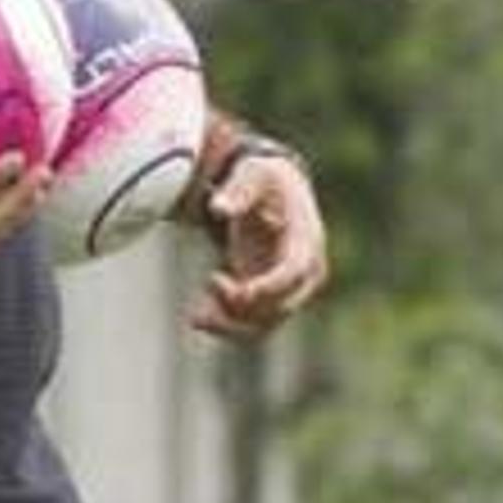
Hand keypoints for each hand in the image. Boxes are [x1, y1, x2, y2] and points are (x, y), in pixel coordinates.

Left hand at [191, 150, 328, 341]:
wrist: (274, 192)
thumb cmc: (264, 181)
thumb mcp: (252, 175)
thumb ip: (238, 191)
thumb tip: (217, 207)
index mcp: (306, 239)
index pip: (295, 271)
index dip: (271, 286)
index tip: (240, 293)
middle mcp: (305, 270)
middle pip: (284, 304)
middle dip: (247, 307)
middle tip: (211, 282)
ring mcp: (289, 288)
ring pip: (267, 323)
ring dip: (232, 324)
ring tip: (196, 315)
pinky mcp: (270, 298)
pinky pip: (254, 324)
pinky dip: (227, 326)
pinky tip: (198, 318)